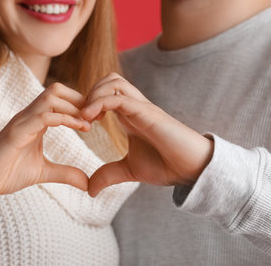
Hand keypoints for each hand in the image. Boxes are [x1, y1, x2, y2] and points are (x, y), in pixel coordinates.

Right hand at [0, 83, 90, 211]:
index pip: (60, 98)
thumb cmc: (7, 173)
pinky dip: (64, 119)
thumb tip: (87, 183)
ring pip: (51, 97)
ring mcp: (22, 121)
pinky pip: (44, 116)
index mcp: (35, 121)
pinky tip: (79, 128)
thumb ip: (65, 173)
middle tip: (95, 117)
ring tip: (89, 124)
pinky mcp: (16, 132)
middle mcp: (29, 115)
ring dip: (74, 107)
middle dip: (80, 99)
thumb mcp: (43, 173)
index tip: (96, 118)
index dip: (80, 104)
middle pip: (57, 89)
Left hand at [82, 73, 213, 196]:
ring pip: (114, 82)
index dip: (88, 102)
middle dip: (90, 92)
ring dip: (94, 95)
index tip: (78, 122)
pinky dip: (100, 103)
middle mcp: (135, 107)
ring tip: (85, 117)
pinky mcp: (148, 113)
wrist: (192, 169)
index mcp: (130, 116)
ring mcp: (142, 108)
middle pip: (110, 80)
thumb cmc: (166, 165)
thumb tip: (89, 190)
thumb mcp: (129, 170)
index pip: (106, 92)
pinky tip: (91, 120)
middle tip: (81, 116)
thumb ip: (108, 175)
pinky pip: (120, 98)